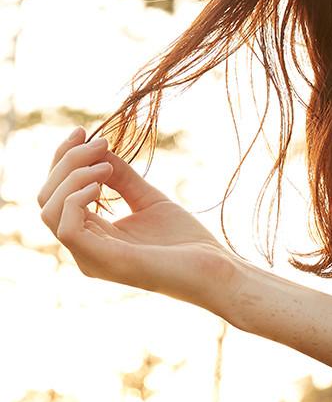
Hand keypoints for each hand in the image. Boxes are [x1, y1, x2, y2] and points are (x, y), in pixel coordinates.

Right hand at [37, 127, 238, 312]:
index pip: (57, 195)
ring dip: (73, 175)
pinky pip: (68, 227)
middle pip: (47, 198)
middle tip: (99, 142)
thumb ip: (122, 178)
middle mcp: (84, 248)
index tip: (83, 131)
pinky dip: (77, 197)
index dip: (64, 159)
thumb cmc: (186, 241)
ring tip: (105, 164)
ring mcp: (91, 257)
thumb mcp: (149, 199)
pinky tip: (102, 183)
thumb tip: (99, 149)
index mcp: (92, 235)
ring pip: (50, 209)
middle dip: (67, 161)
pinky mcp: (103, 261)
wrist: (215, 270)